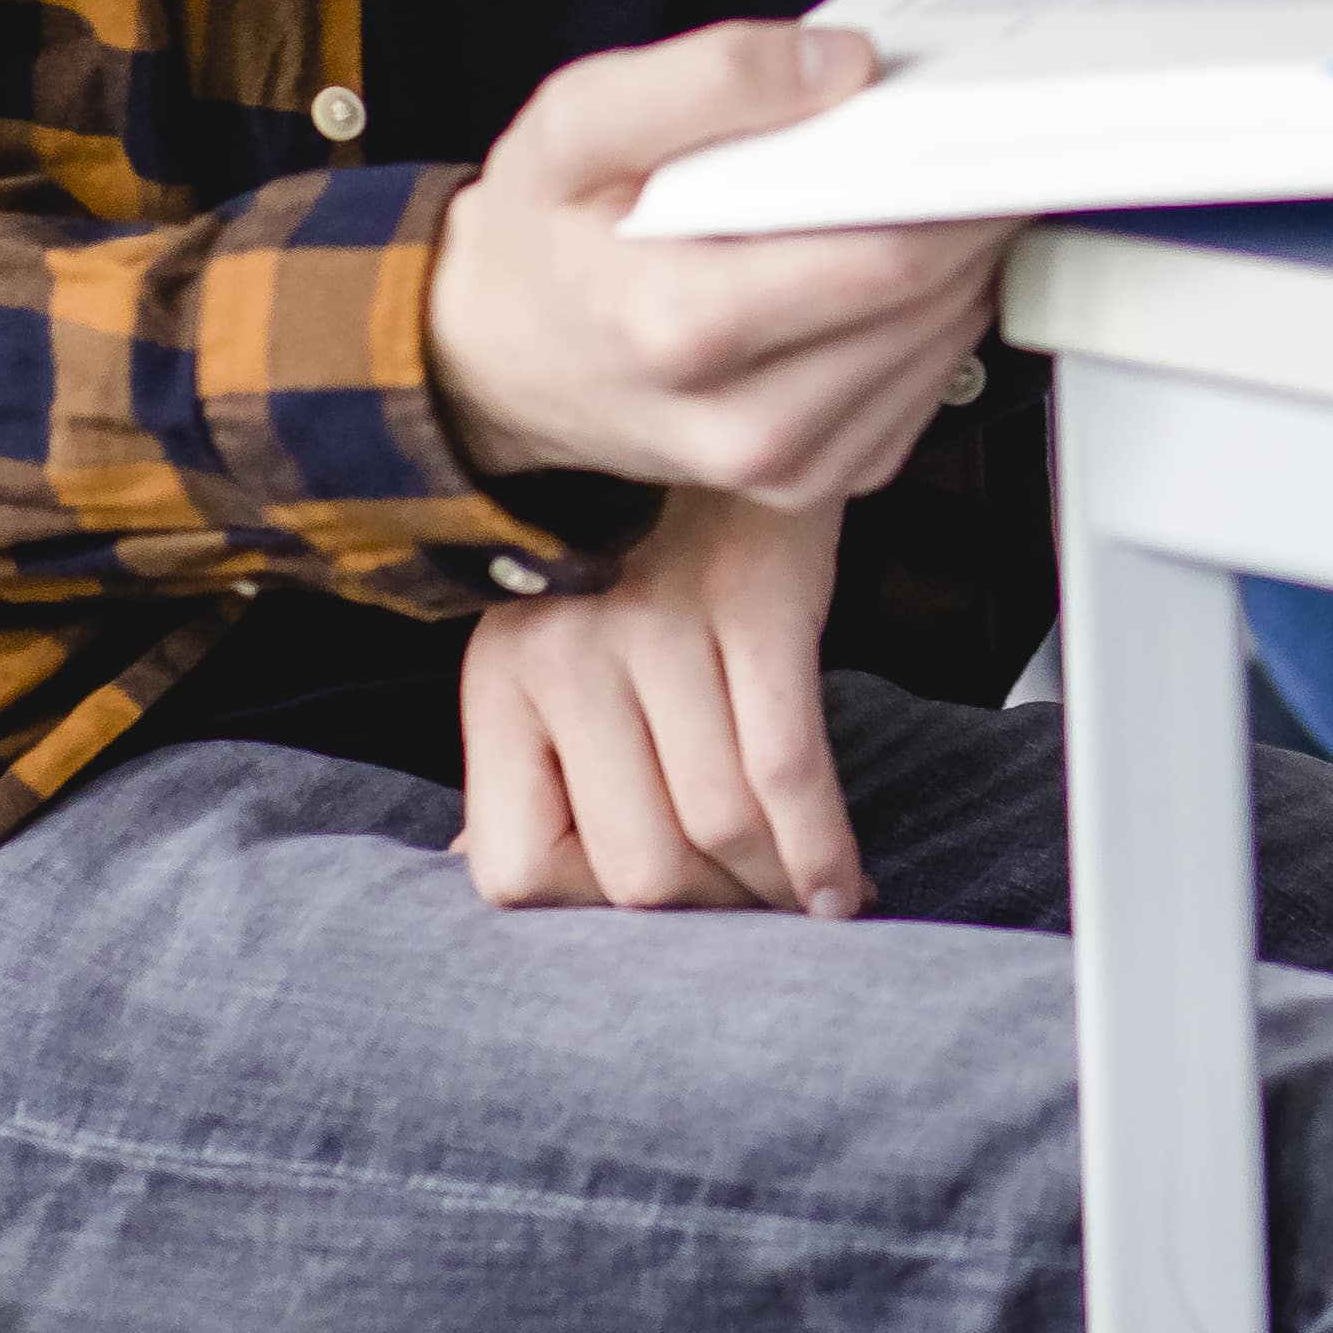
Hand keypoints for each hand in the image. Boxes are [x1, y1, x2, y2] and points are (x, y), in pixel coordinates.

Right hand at [417, 20, 1015, 505]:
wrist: (491, 360)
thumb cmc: (540, 237)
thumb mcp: (576, 123)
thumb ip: (706, 78)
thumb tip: (842, 66)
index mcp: (679, 326)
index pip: (882, 255)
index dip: (958, 181)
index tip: (994, 120)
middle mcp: (741, 422)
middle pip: (928, 301)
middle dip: (970, 210)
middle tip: (981, 138)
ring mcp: (784, 466)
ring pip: (942, 346)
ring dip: (960, 263)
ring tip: (927, 195)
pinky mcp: (815, 481)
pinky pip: (924, 392)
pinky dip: (930, 321)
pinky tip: (890, 272)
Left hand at [457, 477, 874, 914]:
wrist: (714, 415)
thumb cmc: (637, 544)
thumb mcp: (549, 639)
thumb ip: (527, 760)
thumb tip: (490, 874)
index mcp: (500, 680)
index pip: (517, 870)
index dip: (591, 916)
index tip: (655, 910)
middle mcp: (562, 658)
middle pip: (636, 866)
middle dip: (711, 916)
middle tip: (755, 918)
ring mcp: (657, 628)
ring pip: (720, 825)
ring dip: (777, 889)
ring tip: (809, 904)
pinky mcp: (753, 603)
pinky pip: (789, 763)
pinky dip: (823, 844)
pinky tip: (842, 883)